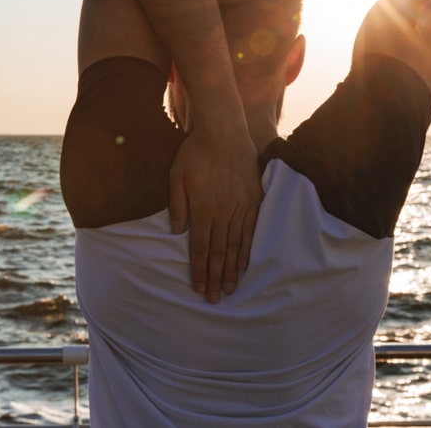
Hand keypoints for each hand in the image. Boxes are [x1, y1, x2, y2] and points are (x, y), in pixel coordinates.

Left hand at [169, 127, 260, 303]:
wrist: (224, 130)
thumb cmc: (195, 152)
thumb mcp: (176, 176)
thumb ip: (177, 205)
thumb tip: (177, 233)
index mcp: (203, 208)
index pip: (201, 247)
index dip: (200, 270)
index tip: (199, 288)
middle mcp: (224, 211)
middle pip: (220, 251)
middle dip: (216, 277)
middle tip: (215, 300)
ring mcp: (241, 206)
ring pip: (236, 245)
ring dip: (232, 269)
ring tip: (230, 289)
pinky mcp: (254, 199)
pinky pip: (251, 230)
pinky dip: (247, 249)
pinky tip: (245, 264)